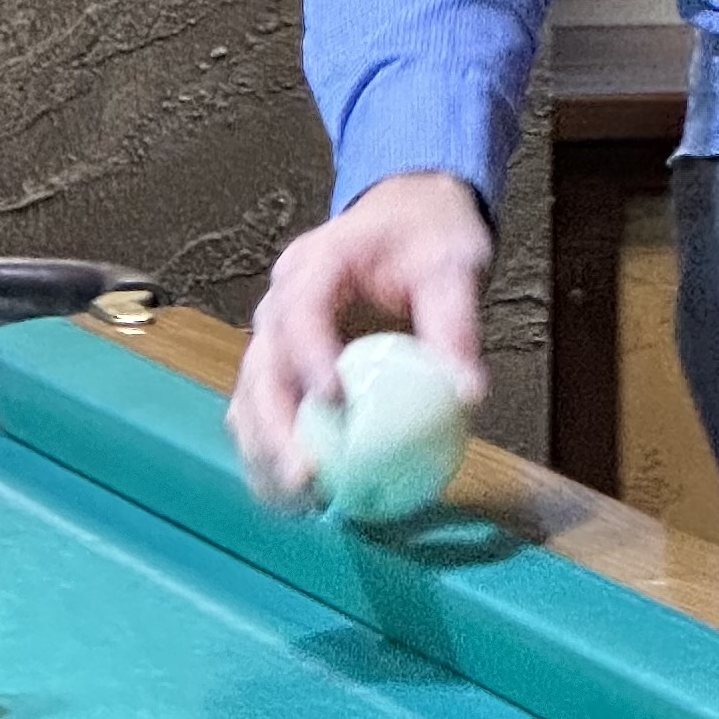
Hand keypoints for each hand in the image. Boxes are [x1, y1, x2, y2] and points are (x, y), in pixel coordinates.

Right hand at [227, 172, 491, 510]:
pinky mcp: (282, 363)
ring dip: (266, 450)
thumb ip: (457, 326)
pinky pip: (264, 411)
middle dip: (274, 427)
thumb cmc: (428, 236)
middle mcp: (281, 298)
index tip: (336, 403)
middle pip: (260, 364)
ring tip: (298, 502)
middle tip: (306, 479)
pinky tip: (300, 499)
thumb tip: (468, 395)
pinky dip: (274, 452)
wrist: (405, 215)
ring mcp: (274, 333)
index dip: (309, 356)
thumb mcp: (453, 266)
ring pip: (251, 395)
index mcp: (318, 262)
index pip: (301, 309)